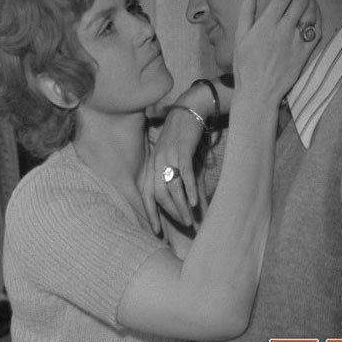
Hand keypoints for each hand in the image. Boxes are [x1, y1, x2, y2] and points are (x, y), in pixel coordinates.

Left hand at [141, 95, 206, 232]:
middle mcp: (156, 161)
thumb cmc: (182, 137)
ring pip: (172, 188)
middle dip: (172, 214)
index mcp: (151, 165)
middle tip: (185, 226)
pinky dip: (190, 189)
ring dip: (181, 206)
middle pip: (159, 195)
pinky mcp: (182, 150)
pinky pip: (184, 174)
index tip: (157, 231)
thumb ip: (175, 178)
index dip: (150, 214)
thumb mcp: (173, 157)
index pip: (146, 195)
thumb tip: (183, 201)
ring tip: (191, 220)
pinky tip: (196, 202)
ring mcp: (168, 155)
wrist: (190, 110)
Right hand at [234, 0, 320, 104]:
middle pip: (301, 0)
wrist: (258, 92)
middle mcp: (284, 30)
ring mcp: (297, 42)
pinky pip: (316, 31)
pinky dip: (318, 18)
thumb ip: (246, 11)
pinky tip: (316, 11)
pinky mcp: (305, 53)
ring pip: (311, 14)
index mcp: (267, 24)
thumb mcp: (240, 37)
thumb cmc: (244, 65)